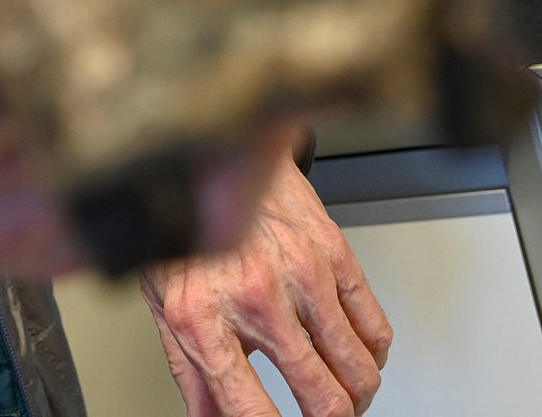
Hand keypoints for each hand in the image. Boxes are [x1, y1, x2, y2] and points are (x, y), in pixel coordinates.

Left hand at [141, 152, 392, 416]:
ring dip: (355, 397)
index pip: (251, 410)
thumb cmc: (186, 224)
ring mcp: (301, 276)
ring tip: (339, 396)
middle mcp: (254, 298)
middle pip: (324, 401)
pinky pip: (377, 331)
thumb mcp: (165, 303)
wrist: (211, 150)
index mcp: (201, 317)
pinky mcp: (334, 255)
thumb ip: (190, 373)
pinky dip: (372, 357)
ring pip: (360, 373)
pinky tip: (353, 356)